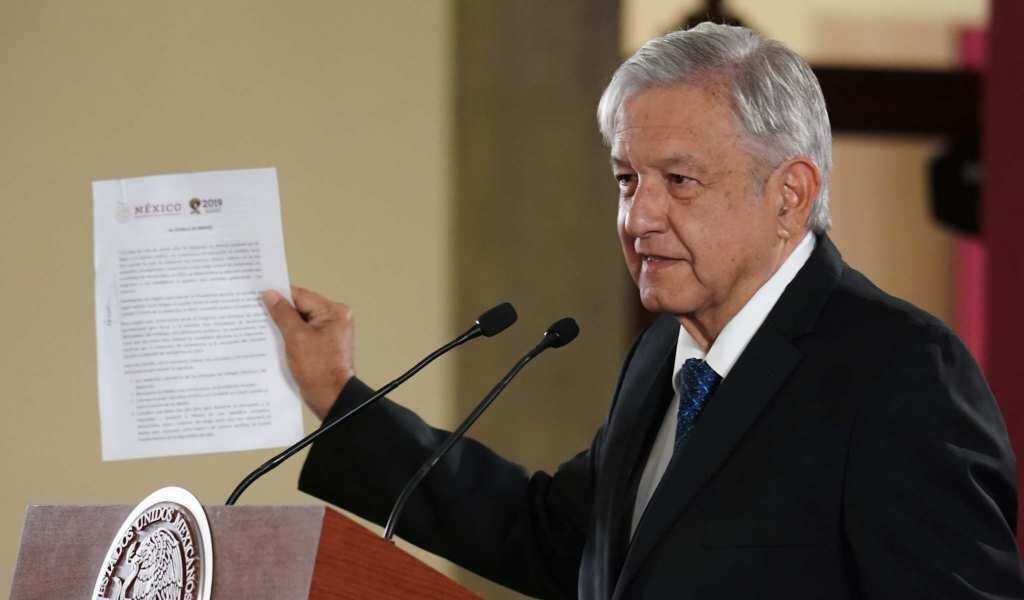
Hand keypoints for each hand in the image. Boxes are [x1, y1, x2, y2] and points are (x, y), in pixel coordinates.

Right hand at [263, 286, 354, 420]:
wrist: (330, 397)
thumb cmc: (320, 371)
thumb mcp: (296, 338)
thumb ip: (283, 314)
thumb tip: (272, 296)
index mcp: (334, 312)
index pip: (301, 296)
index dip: (279, 295)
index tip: (260, 294)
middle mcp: (334, 320)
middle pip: (300, 308)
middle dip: (279, 312)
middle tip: (258, 312)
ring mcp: (328, 333)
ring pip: (298, 322)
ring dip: (282, 326)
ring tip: (264, 329)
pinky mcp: (320, 345)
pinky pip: (301, 334)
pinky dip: (288, 337)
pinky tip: (274, 341)